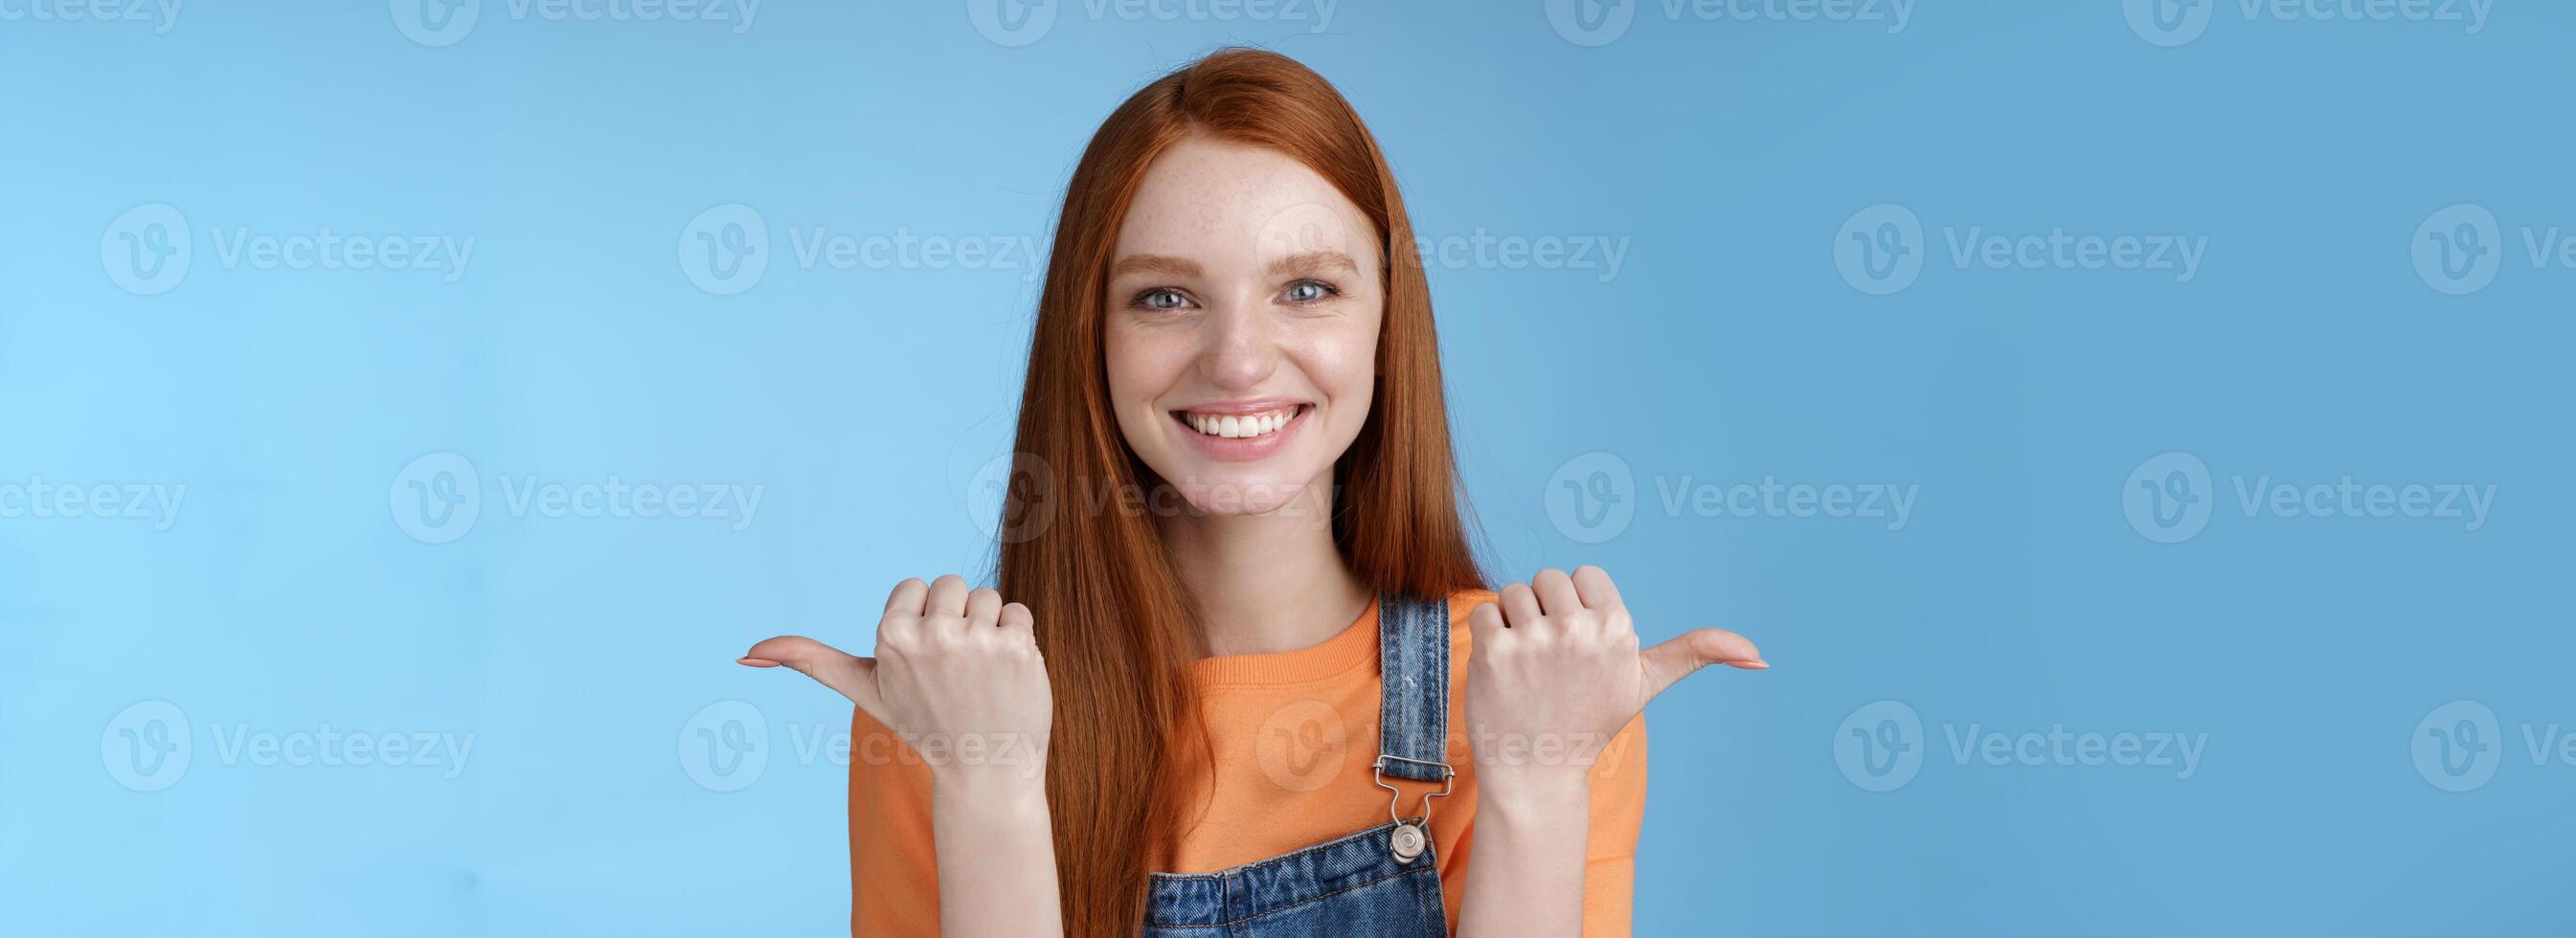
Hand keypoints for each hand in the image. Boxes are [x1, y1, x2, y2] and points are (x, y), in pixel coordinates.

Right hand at [739, 574, 1052, 783]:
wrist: (984, 770)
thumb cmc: (924, 725)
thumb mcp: (864, 690)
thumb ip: (812, 661)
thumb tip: (746, 654)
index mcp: (890, 636)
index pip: (915, 587)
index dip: (921, 621)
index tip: (923, 661)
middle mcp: (933, 634)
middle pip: (952, 585)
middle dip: (955, 619)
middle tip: (955, 670)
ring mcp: (979, 640)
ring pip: (987, 597)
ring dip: (988, 629)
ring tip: (980, 674)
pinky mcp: (1019, 646)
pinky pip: (1019, 612)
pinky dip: (1018, 638)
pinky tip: (1007, 674)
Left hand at [1464, 566, 1763, 788]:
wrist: (1536, 772)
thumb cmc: (1591, 721)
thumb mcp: (1646, 684)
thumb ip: (1696, 653)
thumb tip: (1761, 658)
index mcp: (1618, 627)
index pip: (1586, 575)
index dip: (1580, 608)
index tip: (1582, 647)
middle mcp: (1578, 628)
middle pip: (1548, 577)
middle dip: (1546, 610)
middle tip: (1552, 659)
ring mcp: (1534, 639)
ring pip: (1515, 591)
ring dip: (1516, 622)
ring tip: (1529, 665)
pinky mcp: (1494, 650)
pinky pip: (1485, 610)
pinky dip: (1489, 635)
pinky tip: (1503, 670)